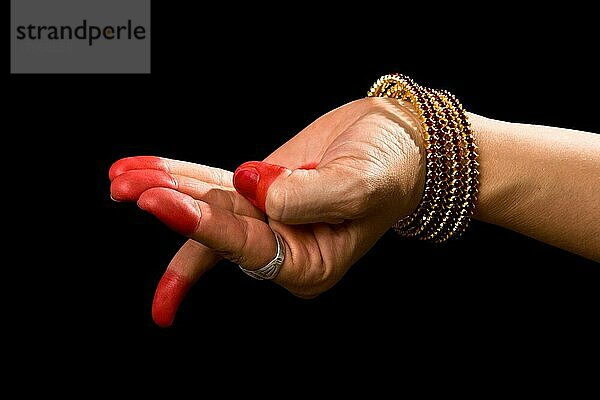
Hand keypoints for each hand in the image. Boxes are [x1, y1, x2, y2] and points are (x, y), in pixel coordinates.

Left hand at [109, 97, 424, 326]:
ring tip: (119, 180)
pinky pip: (211, 185)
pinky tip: (139, 172)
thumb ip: (309, 195)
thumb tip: (252, 185)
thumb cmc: (390, 167)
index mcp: (309, 264)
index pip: (249, 249)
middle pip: (217, 232)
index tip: (162, 200)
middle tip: (128, 189)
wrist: (395, 141)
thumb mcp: (361, 183)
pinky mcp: (254, 191)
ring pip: (205, 209)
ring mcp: (263, 219)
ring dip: (162, 191)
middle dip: (172, 209)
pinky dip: (177, 176)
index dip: (205, 226)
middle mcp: (281, 248)